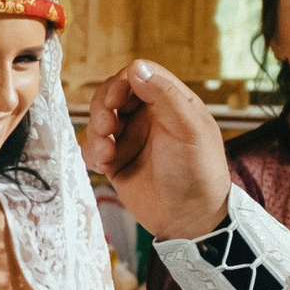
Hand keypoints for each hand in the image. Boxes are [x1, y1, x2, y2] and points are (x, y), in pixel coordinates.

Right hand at [82, 61, 229, 239]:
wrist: (189, 221)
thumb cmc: (198, 174)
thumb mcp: (188, 130)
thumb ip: (165, 96)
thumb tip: (137, 68)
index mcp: (172, 102)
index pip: (140, 75)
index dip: (123, 83)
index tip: (115, 101)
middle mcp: (150, 116)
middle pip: (114, 93)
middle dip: (103, 107)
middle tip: (106, 128)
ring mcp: (132, 138)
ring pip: (100, 118)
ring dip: (96, 132)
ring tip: (105, 153)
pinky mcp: (117, 161)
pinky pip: (94, 147)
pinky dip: (91, 152)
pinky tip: (102, 165)